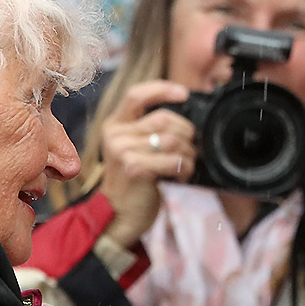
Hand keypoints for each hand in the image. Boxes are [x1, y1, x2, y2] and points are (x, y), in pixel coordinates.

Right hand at [99, 80, 195, 247]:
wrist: (119, 216)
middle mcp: (115, 135)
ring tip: (185, 164)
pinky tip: (181, 175)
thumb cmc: (134, 181)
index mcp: (115, 125)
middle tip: (189, 148)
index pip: (137, 95)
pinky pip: (173, 160)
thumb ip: (149, 129)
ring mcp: (122, 152)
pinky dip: (185, 167)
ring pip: (171, 140)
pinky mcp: (134, 169)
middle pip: (162, 119)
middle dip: (185, 133)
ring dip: (187, 153)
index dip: (162, 89)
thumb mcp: (134, 149)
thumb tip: (184, 118)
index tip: (184, 93)